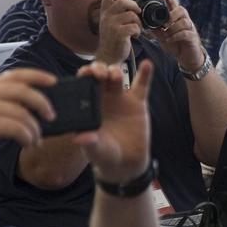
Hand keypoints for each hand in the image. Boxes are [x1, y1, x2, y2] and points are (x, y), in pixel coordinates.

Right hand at [0, 68, 56, 167]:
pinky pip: (15, 128)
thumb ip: (4, 104)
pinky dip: (26, 136)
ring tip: (36, 139)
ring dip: (34, 128)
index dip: (37, 75)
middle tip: (51, 116)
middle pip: (23, 91)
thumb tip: (33, 107)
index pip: (16, 74)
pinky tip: (28, 143)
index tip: (54, 80)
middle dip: (42, 103)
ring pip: (21, 113)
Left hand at [73, 60, 152, 184]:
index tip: (86, 74)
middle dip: (98, 69)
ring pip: (117, 77)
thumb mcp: (96, 151)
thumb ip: (89, 143)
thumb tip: (80, 138)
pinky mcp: (137, 103)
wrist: (127, 163)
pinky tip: (147, 64)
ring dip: (115, 71)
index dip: (84, 75)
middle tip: (99, 73)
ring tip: (115, 76)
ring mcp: (121, 99)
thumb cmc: (106, 156)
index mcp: (89, 106)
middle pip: (99, 76)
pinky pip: (142, 85)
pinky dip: (145, 74)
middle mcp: (103, 99)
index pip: (83, 85)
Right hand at [94, 0, 140, 65]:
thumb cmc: (112, 39)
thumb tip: (129, 0)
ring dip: (138, 22)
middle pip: (123, 2)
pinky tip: (134, 35)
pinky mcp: (119, 34)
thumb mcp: (109, 23)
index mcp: (104, 13)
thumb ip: (115, 12)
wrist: (108, 56)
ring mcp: (112, 25)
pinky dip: (138, 31)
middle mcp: (106, 17)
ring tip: (136, 28)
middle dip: (134, 6)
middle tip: (137, 12)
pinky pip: (134, 26)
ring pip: (131, 15)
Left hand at [151, 0, 206, 73]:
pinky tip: (169, 39)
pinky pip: (185, 33)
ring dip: (173, 28)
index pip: (174, 4)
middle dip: (171, 15)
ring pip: (184, 21)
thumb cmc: (177, 45)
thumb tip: (144, 23)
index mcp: (177, 18)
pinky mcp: (193, 38)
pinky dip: (176, 36)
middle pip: (181, 10)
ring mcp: (190, 29)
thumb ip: (156, 29)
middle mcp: (185, 21)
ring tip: (166, 34)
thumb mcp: (163, 36)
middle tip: (164, 24)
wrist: (188, 58)